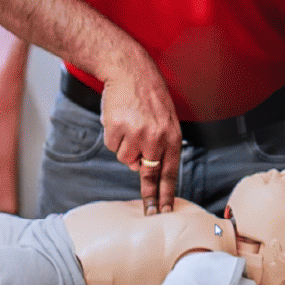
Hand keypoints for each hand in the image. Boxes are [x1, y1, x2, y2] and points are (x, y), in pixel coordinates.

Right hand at [96, 65, 183, 212]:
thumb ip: (161, 145)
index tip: (165, 211)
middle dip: (149, 195)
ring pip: (126, 159)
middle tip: (150, 212)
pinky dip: (113, 136)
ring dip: (125, 147)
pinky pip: (112, 146)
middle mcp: (156, 138)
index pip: (170, 172)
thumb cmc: (149, 96)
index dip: (166, 194)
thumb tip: (144, 168)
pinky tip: (119, 120)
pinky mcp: (117, 128)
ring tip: (129, 126)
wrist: (130, 71)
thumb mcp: (166, 120)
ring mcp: (136, 134)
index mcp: (172, 137)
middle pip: (149, 173)